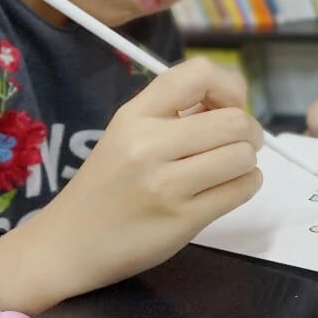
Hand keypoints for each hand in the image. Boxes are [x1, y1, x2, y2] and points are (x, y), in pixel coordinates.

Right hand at [0, 58, 263, 313]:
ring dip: (247, 161)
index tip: (226, 105)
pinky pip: (240, 190)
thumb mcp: (125, 133)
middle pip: (233, 120)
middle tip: (239, 143)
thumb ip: (172, 113)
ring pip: (242, 156)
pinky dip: (246, 184)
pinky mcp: (182, 220)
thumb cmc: (104, 184)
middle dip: (248, 130)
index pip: (198, 74)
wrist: (69, 242)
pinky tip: (229, 186)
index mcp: (134, 115)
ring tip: (230, 168)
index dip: (228, 86)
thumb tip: (231, 103)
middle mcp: (149, 144)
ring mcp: (167, 185)